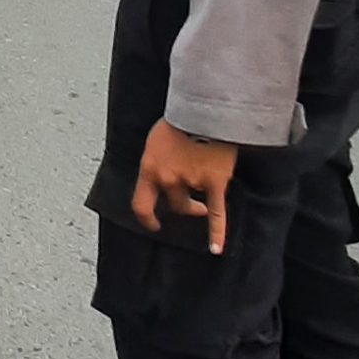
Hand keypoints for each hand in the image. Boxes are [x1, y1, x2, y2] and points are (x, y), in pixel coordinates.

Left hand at [131, 118, 239, 253]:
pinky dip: (217, 233)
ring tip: (204, 200)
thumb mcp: (156, 141)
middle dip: (182, 205)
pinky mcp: (215, 183)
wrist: (205, 109)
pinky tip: (216, 249)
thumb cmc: (180, 119)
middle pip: (174, 205)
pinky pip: (217, 214)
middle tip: (191, 204)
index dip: (146, 218)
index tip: (153, 224)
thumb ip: (158, 161)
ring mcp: (192, 181)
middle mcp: (168, 178)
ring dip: (198, 205)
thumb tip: (161, 172)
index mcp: (149, 168)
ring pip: (194, 205)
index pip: (141, 204)